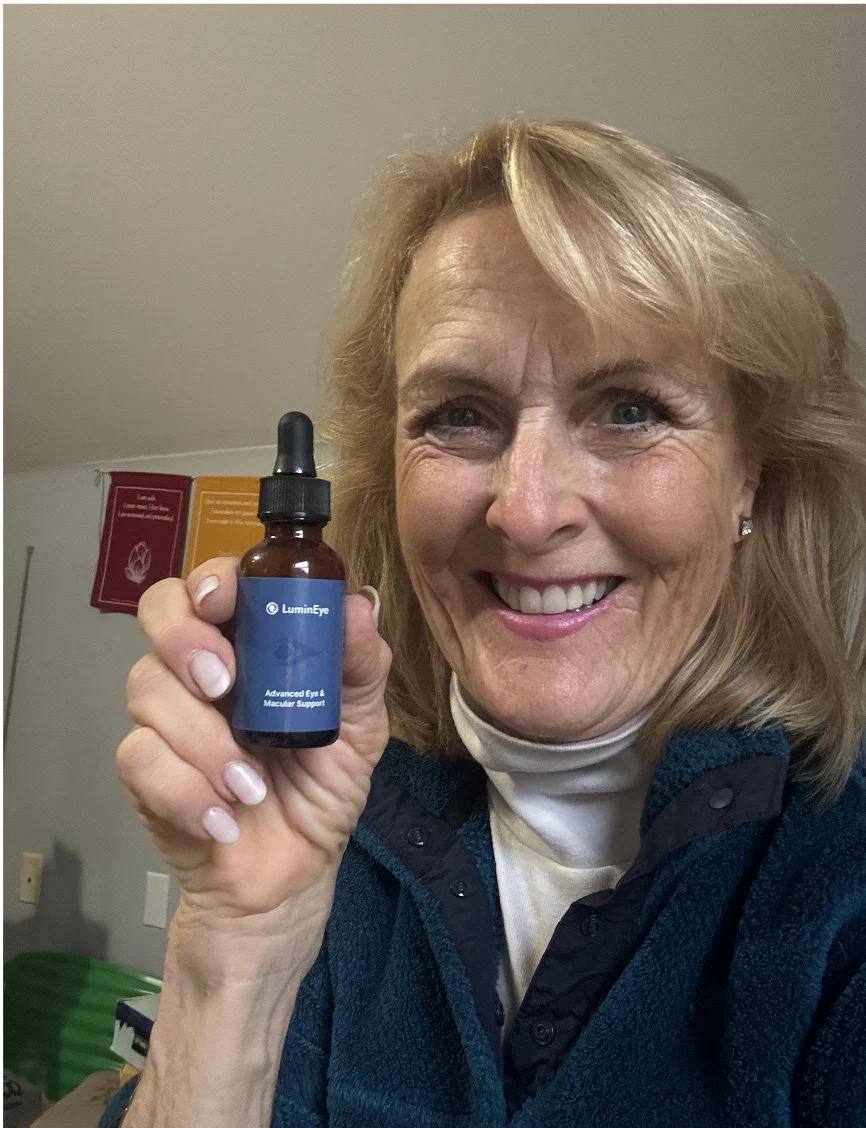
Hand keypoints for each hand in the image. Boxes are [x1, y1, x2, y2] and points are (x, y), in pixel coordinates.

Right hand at [117, 557, 390, 934]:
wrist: (294, 875)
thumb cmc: (323, 789)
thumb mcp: (361, 727)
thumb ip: (361, 666)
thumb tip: (359, 604)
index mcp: (254, 645)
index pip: (216, 585)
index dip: (212, 578)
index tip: (225, 599)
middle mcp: (204, 669)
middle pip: (160, 612)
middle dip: (185, 639)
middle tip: (222, 684)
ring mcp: (169, 718)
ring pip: (148, 686)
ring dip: (203, 739)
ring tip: (250, 785)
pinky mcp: (146, 772)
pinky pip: (140, 757)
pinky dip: (185, 789)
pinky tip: (223, 816)